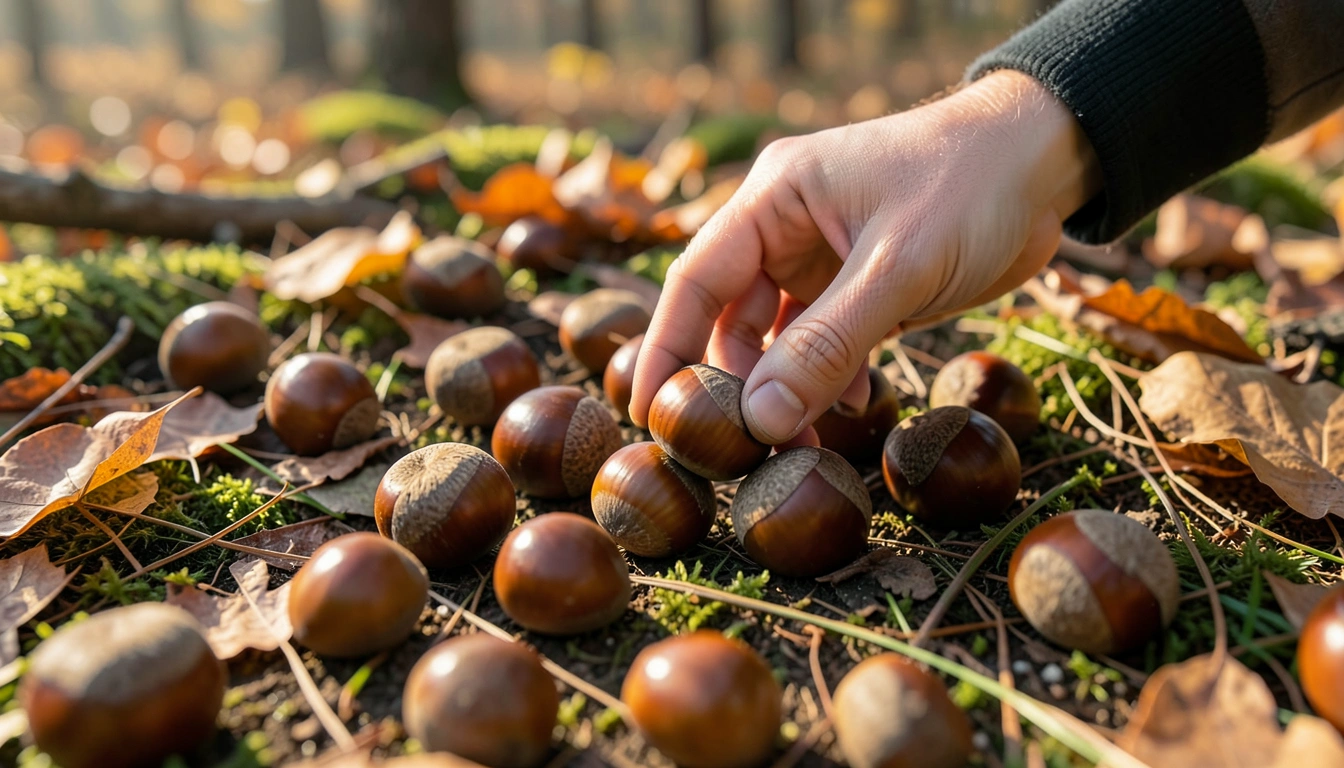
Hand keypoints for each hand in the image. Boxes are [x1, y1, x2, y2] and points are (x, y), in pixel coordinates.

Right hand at [629, 70, 1099, 444]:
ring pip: (778, 338)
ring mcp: (821, 257)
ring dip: (789, 389)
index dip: (667, 347)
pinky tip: (856, 401)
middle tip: (748, 449)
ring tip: (806, 441)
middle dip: (740, 384)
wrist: (1046, 161)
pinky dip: (831, 378)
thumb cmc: (971, 186)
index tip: (650, 414)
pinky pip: (824, 343)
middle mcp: (785, 226)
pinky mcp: (859, 286)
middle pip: (731, 317)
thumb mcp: (898, 269)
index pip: (696, 279)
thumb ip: (828, 345)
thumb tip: (762, 421)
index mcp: (774, 198)